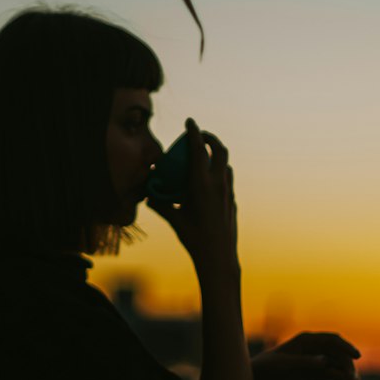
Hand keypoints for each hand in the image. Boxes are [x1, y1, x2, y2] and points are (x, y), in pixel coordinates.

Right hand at [146, 119, 238, 278]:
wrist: (219, 258)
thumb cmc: (194, 239)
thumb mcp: (174, 220)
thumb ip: (161, 205)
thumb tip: (147, 195)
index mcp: (202, 185)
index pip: (199, 151)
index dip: (194, 132)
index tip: (189, 121)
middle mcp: (218, 185)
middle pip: (220, 150)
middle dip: (210, 138)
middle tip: (199, 135)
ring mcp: (228, 192)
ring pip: (226, 164)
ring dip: (216, 155)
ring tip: (204, 155)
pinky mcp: (233, 201)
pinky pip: (227, 179)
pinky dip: (219, 171)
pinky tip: (210, 180)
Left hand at [251, 333, 360, 379]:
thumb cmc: (268, 367)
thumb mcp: (284, 365)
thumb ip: (305, 362)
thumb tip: (325, 361)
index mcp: (307, 340)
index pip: (332, 340)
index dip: (346, 347)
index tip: (356, 357)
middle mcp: (316, 349)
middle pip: (340, 355)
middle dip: (349, 368)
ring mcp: (319, 361)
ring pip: (341, 366)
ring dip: (351, 377)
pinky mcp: (319, 374)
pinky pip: (337, 376)